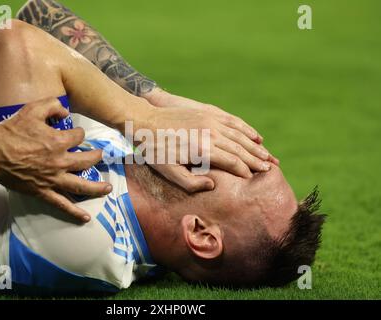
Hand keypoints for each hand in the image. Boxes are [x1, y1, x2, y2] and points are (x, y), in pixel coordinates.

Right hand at [0, 98, 111, 220]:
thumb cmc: (12, 130)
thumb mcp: (33, 109)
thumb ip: (53, 106)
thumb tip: (66, 113)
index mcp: (59, 142)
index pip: (79, 137)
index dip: (79, 133)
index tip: (75, 133)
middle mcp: (60, 162)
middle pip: (87, 160)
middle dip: (96, 157)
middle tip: (99, 156)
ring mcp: (53, 179)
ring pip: (81, 185)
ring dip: (97, 188)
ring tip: (107, 188)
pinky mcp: (43, 191)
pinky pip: (62, 204)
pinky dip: (74, 212)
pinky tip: (86, 218)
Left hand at [139, 89, 278, 191]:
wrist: (145, 121)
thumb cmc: (155, 151)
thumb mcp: (168, 172)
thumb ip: (191, 183)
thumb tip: (213, 184)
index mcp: (203, 150)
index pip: (232, 162)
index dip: (246, 170)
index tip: (254, 178)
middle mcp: (211, 134)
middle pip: (240, 149)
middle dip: (256, 160)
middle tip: (270, 168)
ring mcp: (210, 121)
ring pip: (240, 135)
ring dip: (255, 146)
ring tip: (267, 155)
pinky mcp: (207, 113)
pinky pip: (232, 121)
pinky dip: (246, 129)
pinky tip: (255, 135)